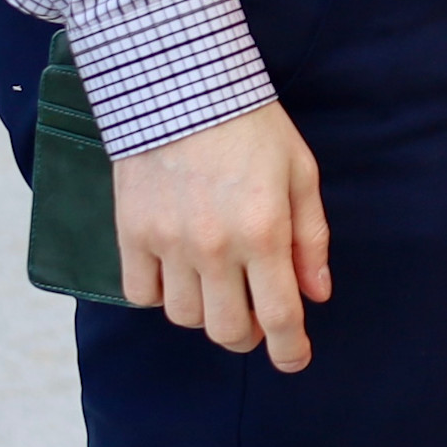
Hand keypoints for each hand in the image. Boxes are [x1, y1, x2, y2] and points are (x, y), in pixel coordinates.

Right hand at [113, 100, 331, 371]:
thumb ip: (310, 238)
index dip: (289, 349)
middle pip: (227, 329)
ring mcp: (168, 243)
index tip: (294, 359)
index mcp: (264, 232)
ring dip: (205, 313)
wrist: (182, 88)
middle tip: (256, 319)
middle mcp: (214, 246)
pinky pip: (141, 294)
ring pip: (184, 317)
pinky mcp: (131, 233)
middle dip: (248, 336)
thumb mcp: (300, 174)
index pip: (278, 315)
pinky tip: (178, 273)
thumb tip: (315, 295)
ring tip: (218, 287)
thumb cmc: (253, 128)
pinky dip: (160, 295)